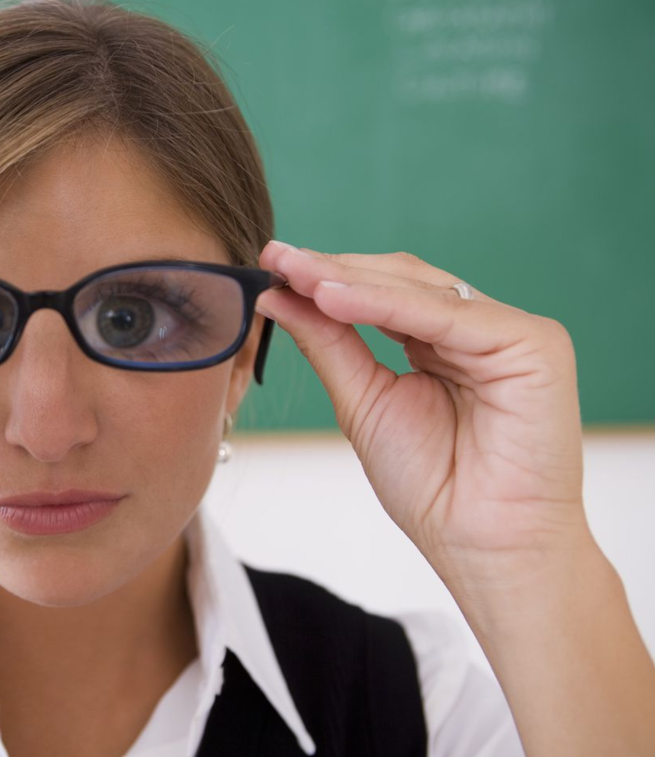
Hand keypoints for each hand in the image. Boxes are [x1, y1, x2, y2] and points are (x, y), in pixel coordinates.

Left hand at [254, 241, 585, 573]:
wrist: (481, 545)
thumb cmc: (433, 486)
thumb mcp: (363, 401)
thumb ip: (329, 343)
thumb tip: (278, 295)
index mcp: (444, 340)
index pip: (381, 292)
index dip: (324, 278)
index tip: (269, 266)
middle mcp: (480, 329)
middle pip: (399, 280)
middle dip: (331, 270)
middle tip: (274, 259)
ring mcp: (511, 333)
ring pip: (418, 289)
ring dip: (349, 279)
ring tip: (293, 273)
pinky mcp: (534, 344)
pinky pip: (444, 315)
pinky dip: (384, 303)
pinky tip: (332, 297)